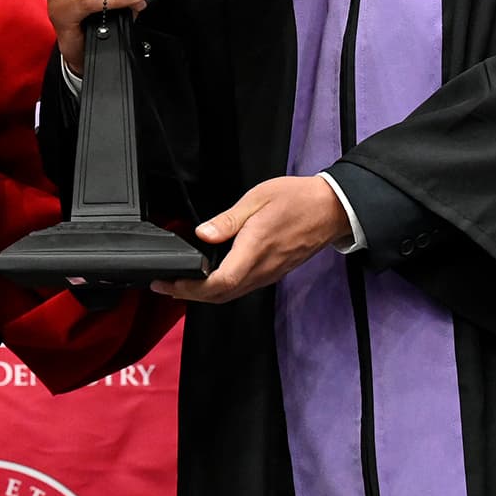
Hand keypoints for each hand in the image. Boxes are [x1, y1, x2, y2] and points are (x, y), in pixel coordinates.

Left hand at [152, 175, 350, 303]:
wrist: (331, 209)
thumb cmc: (296, 199)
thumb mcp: (257, 199)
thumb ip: (228, 221)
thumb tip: (202, 234)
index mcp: (255, 250)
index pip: (219, 283)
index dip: (191, 289)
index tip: (169, 282)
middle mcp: (262, 269)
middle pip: (221, 296)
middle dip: (189, 295)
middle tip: (164, 286)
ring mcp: (269, 274)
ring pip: (231, 294)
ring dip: (204, 294)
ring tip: (181, 285)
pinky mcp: (273, 272)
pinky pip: (243, 287)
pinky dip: (221, 289)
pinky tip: (210, 278)